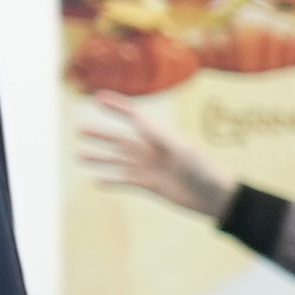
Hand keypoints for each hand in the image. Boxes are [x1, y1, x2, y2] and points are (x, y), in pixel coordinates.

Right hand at [72, 98, 231, 223]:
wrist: (215, 197)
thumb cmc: (204, 169)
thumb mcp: (183, 150)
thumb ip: (160, 135)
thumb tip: (138, 118)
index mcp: (162, 136)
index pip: (135, 116)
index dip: (117, 106)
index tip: (97, 98)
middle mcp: (153, 149)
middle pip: (121, 140)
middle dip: (101, 134)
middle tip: (79, 129)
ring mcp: (150, 167)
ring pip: (119, 160)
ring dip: (100, 158)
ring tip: (79, 155)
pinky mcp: (150, 185)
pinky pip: (125, 181)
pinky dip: (111, 180)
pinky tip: (96, 181)